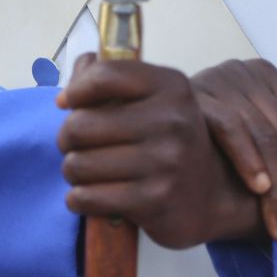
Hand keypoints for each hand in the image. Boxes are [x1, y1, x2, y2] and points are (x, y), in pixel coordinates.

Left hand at [56, 55, 261, 249]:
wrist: (209, 192)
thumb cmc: (168, 140)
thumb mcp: (153, 99)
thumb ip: (108, 80)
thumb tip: (67, 93)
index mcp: (171, 87)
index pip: (105, 75)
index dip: (75, 90)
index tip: (67, 102)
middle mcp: (172, 121)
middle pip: (80, 125)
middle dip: (67, 138)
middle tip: (75, 145)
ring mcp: (166, 162)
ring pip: (79, 165)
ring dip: (72, 171)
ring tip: (85, 171)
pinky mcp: (155, 200)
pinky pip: (88, 197)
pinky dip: (78, 199)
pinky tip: (88, 195)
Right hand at [192, 59, 276, 240]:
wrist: (153, 125)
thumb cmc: (211, 129)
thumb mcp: (262, 120)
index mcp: (267, 75)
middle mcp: (245, 72)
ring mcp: (220, 81)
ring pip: (268, 137)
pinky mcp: (195, 97)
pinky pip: (231, 129)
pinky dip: (249, 161)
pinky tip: (258, 188)